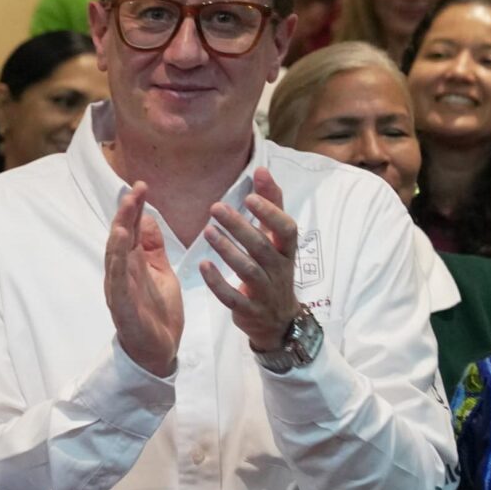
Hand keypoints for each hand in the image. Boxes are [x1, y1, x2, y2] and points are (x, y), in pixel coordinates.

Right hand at [103, 182, 183, 378]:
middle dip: (126, 213)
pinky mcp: (122, 305)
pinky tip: (121, 244)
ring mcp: (119, 288)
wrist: (159, 351)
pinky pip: (117, 280)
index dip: (135, 208)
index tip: (142, 186)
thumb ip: (153, 248)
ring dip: (118, 234)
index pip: (131, 230)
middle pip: (121, 238)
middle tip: (135, 189)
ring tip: (125, 212)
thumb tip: (147, 218)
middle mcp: (122, 272)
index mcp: (133, 264)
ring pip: (114, 256)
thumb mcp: (161, 272)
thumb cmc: (158, 313)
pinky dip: (117, 261)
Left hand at [201, 171, 301, 352]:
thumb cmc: (274, 269)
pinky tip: (203, 266)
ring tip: (207, 231)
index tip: (250, 196)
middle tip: (215, 207)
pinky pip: (233, 298)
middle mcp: (279, 269)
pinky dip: (218, 283)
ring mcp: (265, 291)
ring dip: (227, 250)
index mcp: (286, 250)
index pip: (286, 229)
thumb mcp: (277, 239)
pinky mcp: (249, 310)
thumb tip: (262, 169)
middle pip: (261, 246)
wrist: (278, 320)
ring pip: (248, 270)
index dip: (271, 213)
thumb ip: (271, 205)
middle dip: (240, 227)